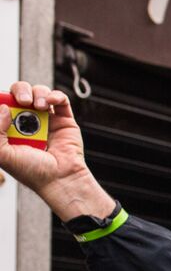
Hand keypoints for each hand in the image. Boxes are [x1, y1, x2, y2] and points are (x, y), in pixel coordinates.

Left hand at [0, 82, 114, 219]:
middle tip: (22, 101)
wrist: (59, 179)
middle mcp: (26, 121)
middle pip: (19, 93)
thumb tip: (4, 108)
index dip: (2, 99)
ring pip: (38, 92)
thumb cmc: (32, 171)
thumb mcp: (2, 153)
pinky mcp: (64, 119)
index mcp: (9, 128)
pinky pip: (60, 99)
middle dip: (19, 91)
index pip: (2, 105)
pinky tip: (51, 102)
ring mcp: (46, 119)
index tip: (4, 103)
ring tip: (40, 107)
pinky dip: (55, 95)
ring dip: (37, 94)